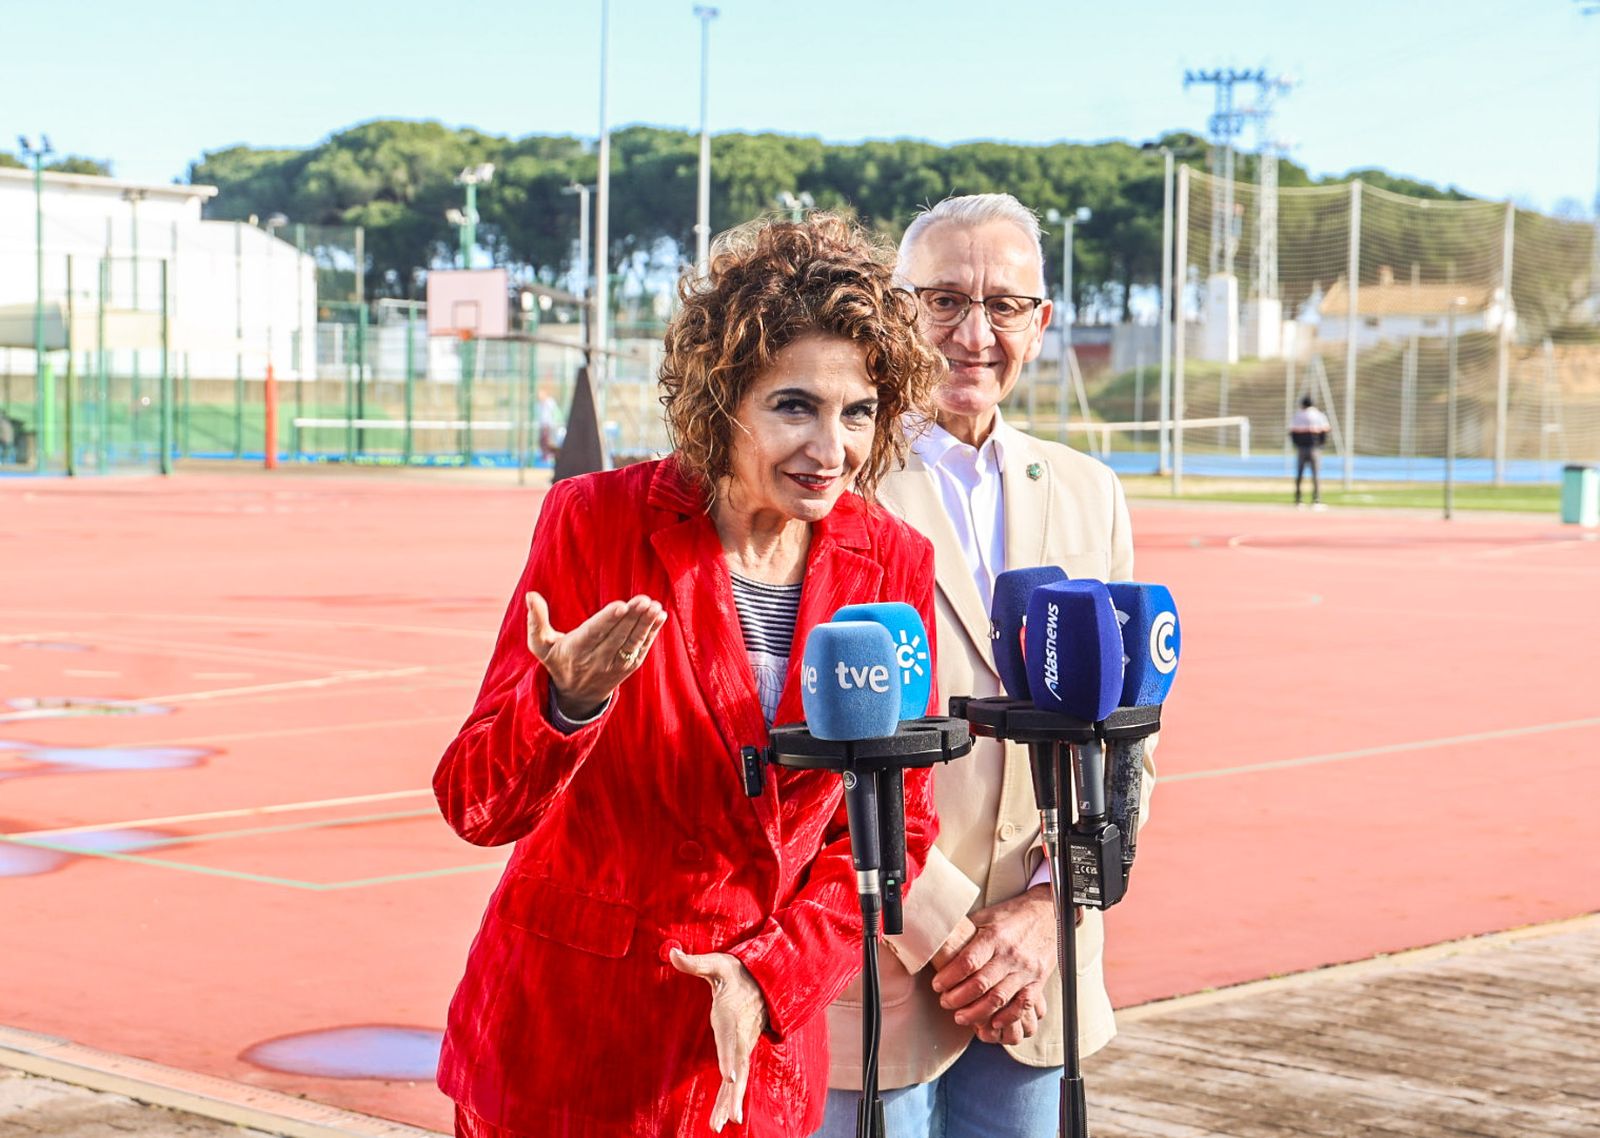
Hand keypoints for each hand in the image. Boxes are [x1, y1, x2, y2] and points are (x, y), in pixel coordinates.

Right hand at [525, 592, 666, 718]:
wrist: (577, 695)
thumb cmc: (558, 660)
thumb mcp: (541, 645)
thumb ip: (536, 621)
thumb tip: (531, 595)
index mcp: (575, 651)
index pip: (593, 634)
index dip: (607, 620)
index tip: (621, 606)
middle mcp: (597, 660)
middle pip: (617, 636)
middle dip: (632, 618)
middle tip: (643, 600)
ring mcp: (615, 665)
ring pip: (632, 642)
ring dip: (645, 624)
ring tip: (654, 606)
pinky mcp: (628, 667)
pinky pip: (641, 648)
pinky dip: (652, 632)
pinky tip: (660, 615)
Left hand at [670, 949, 767, 1131]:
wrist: (766, 982)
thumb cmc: (738, 973)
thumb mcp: (717, 963)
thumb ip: (695, 962)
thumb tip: (672, 951)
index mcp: (731, 1017)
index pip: (732, 1041)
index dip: (731, 1059)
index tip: (730, 1077)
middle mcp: (739, 1037)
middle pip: (737, 1070)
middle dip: (731, 1095)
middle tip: (724, 1119)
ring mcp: (743, 1048)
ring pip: (739, 1080)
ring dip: (730, 1103)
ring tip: (720, 1125)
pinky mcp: (742, 1054)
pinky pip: (739, 1080)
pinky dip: (734, 1099)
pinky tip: (730, 1118)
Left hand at [929, 885, 1056, 1045]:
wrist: (1049, 914)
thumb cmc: (1013, 915)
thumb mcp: (987, 916)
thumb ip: (966, 931)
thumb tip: (939, 941)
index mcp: (995, 937)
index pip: (968, 962)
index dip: (949, 977)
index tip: (937, 985)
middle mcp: (1010, 955)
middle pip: (980, 984)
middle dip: (958, 998)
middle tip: (945, 1003)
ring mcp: (1026, 970)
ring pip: (999, 998)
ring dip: (977, 1013)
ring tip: (961, 1017)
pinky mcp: (1038, 981)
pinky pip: (1023, 1005)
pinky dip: (1007, 1018)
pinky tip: (992, 1023)